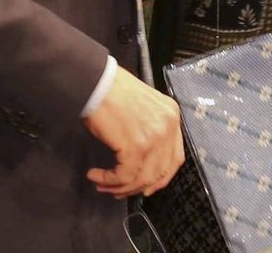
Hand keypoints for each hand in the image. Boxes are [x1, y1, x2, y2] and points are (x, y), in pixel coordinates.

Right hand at [83, 69, 183, 198]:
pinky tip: (96, 176)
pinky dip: (109, 181)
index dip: (160, 178)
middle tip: (120, 191)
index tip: (145, 186)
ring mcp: (154, 138)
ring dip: (121, 187)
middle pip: (160, 173)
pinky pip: (124, 175)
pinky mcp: (136, 146)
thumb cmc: (112, 89)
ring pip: (142, 178)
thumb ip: (151, 127)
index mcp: (172, 116)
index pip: (175, 158)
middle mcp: (168, 128)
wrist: (97, 81)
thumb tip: (142, 157)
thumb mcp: (143, 106)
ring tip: (102, 185)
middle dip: (138, 187)